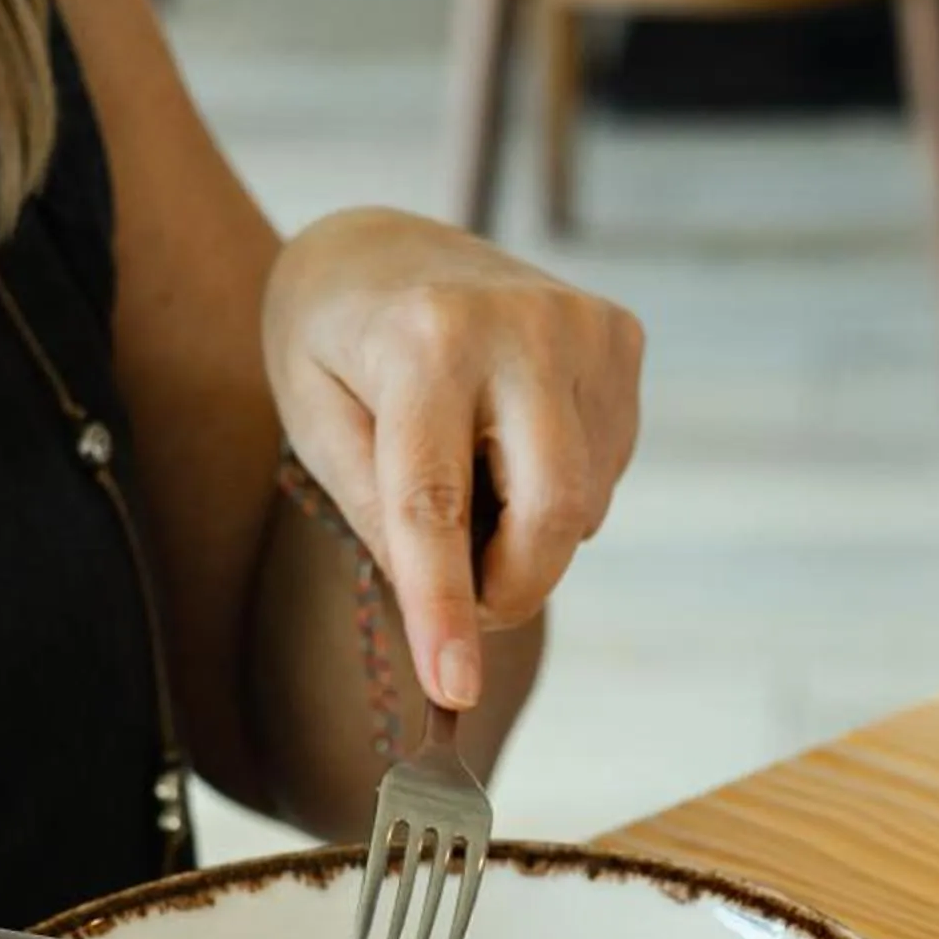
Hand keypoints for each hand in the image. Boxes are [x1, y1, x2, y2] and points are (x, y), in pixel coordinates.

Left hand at [263, 211, 642, 709]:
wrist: (378, 248)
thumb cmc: (333, 349)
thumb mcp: (317, 427)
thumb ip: (381, 516)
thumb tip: (453, 615)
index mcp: (426, 340)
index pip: (437, 504)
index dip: (446, 608)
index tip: (453, 689)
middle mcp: (521, 324)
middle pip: (551, 511)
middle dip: (511, 587)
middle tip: (465, 607)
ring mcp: (584, 327)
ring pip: (584, 503)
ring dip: (525, 534)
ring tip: (467, 473)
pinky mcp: (621, 338)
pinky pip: (606, 469)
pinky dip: (556, 491)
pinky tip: (509, 441)